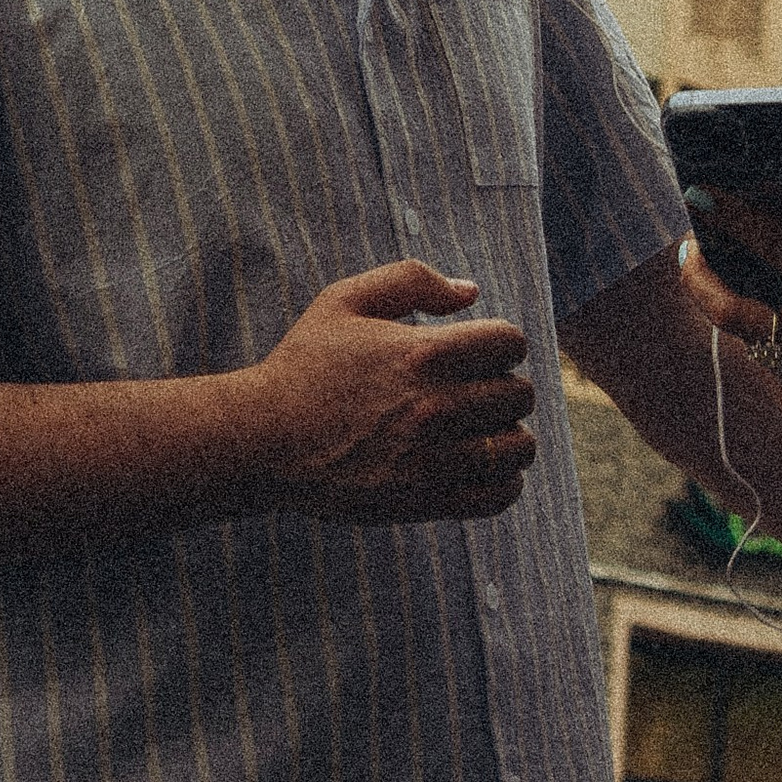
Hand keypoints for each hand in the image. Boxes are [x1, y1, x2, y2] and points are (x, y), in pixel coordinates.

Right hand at [250, 265, 535, 522]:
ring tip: (483, 428)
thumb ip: (412, 280)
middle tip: (475, 389)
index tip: (478, 352)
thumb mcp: (345, 299)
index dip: (500, 342)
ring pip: (518, 446)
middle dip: (503, 385)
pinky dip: (504, 480)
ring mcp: (431, 460)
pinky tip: (483, 465)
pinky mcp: (424, 501)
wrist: (262, 441)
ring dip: (508, 432)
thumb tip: (472, 292)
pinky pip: (498, 495)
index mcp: (421, 354)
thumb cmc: (304, 365)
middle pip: (518, 394)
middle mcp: (434, 407)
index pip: (510, 342)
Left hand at [685, 176, 781, 481]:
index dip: (730, 218)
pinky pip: (771, 374)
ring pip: (749, 339)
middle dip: (698, 277)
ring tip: (726, 283)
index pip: (771, 246)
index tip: (698, 193)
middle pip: (729, 307)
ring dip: (735, 311)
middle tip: (687, 251)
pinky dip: (770, 348)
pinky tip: (776, 329)